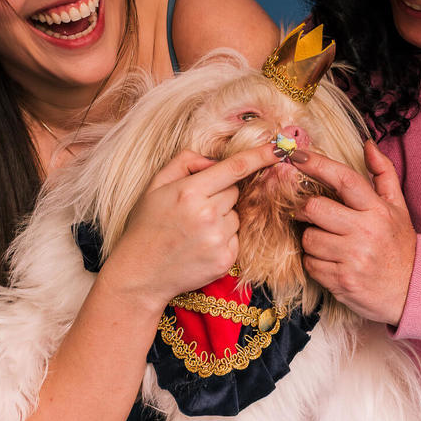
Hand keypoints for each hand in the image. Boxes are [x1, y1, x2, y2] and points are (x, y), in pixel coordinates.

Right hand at [101, 143, 280, 311]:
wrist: (140, 273)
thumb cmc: (147, 226)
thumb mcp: (156, 185)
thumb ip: (186, 162)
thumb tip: (215, 160)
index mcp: (190, 191)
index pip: (235, 168)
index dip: (260, 156)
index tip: (279, 148)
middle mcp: (208, 215)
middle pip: (235, 192)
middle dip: (220, 195)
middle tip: (194, 209)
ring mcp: (218, 239)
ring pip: (236, 215)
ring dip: (222, 218)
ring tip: (195, 230)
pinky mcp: (226, 259)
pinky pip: (236, 237)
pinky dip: (224, 238)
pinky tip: (201, 244)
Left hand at [293, 141, 416, 325]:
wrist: (412, 290)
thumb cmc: (400, 245)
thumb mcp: (398, 207)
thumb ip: (383, 173)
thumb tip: (368, 145)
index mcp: (377, 210)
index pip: (344, 179)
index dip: (317, 164)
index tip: (297, 154)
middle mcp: (365, 232)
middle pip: (314, 208)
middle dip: (305, 210)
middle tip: (310, 214)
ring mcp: (353, 258)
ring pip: (308, 238)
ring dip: (311, 239)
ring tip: (329, 243)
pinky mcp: (342, 281)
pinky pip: (310, 264)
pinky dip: (314, 262)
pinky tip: (331, 262)